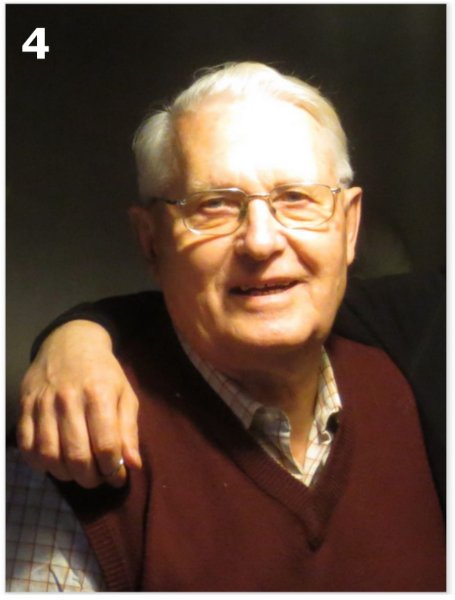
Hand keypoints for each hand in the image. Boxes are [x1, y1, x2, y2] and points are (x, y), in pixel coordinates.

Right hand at [17, 320, 141, 487]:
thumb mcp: (125, 395)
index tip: (118, 478)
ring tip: (78, 472)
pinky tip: (55, 462)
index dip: (113, 470)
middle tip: (98, 478)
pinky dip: (39, 463)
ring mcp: (43, 403)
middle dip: (90, 478)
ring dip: (66, 474)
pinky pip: (27, 446)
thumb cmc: (104, 372)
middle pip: (76, 456)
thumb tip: (133, 465)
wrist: (70, 342)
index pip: (105, 445)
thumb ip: (129, 430)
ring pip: (49, 456)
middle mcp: (68, 399)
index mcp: (98, 394)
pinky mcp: (25, 406)